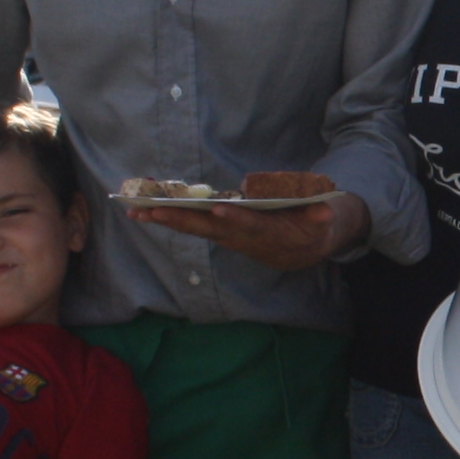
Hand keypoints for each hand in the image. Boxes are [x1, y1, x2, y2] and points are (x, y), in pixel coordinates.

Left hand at [128, 170, 362, 270]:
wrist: (301, 249)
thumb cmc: (312, 226)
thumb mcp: (323, 221)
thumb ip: (320, 216)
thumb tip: (324, 212)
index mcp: (268, 234)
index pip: (249, 227)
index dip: (235, 220)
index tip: (219, 211)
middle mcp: (241, 238)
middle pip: (208, 230)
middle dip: (180, 220)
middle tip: (152, 211)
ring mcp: (226, 236)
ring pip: (193, 228)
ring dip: (164, 219)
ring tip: (135, 210)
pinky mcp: (217, 231)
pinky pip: (190, 224)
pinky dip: (167, 217)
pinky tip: (144, 209)